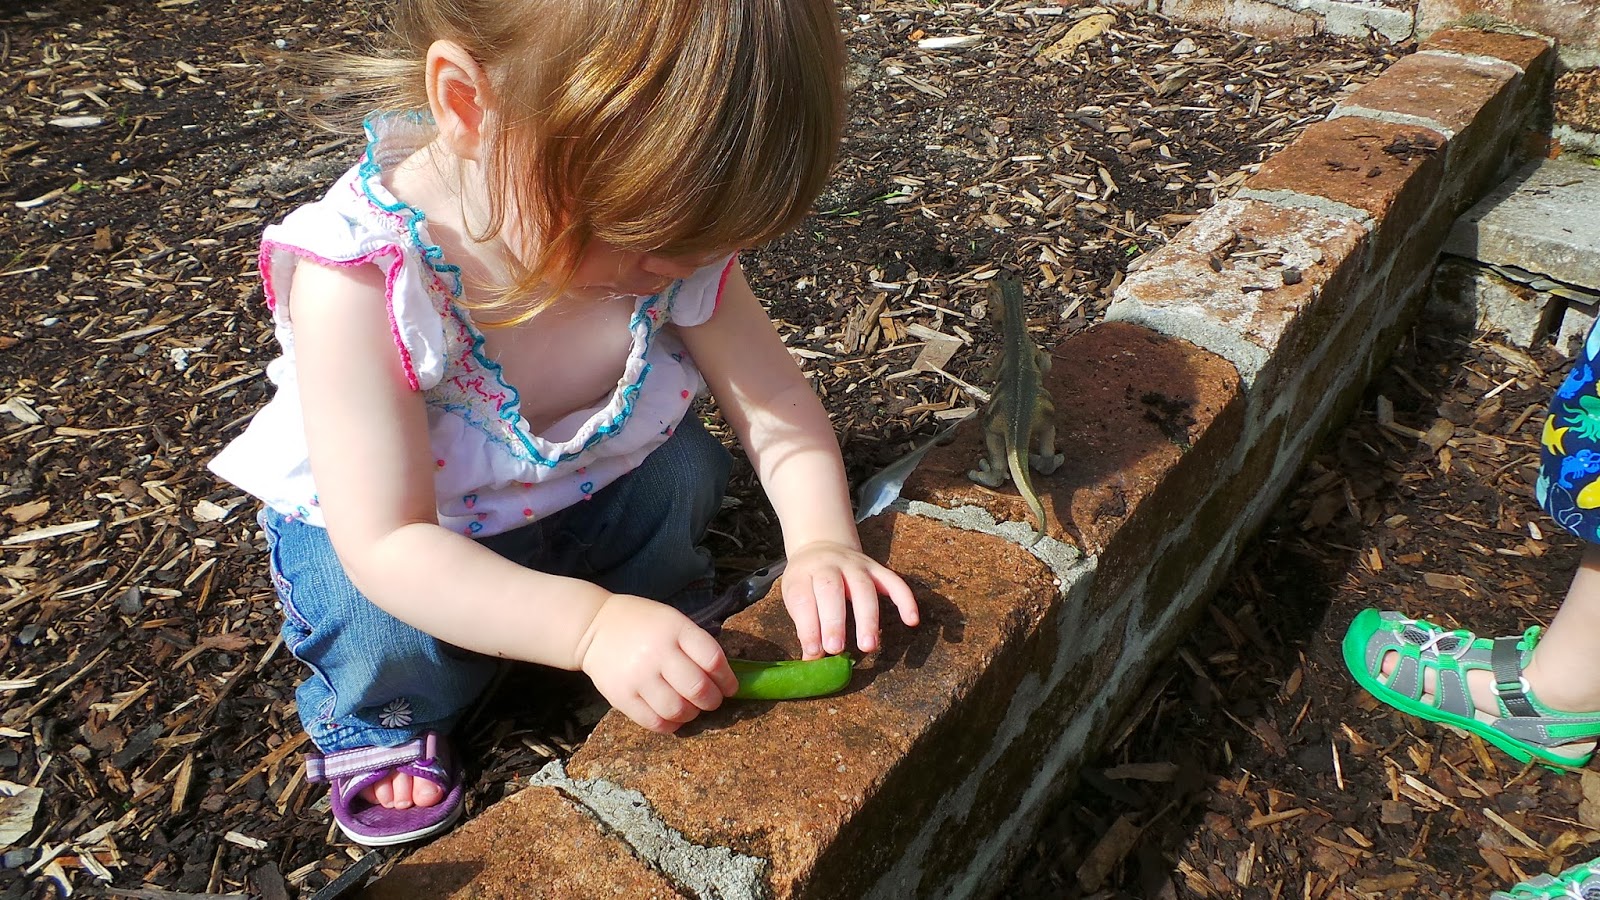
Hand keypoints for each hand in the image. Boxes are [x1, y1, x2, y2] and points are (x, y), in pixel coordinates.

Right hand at [577, 594, 738, 732]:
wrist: (594, 627)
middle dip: (713, 700)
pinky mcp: (622, 697)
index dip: (728, 679)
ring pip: (678, 710)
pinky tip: (673, 717)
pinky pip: (655, 722)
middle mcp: (658, 653)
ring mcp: (638, 676)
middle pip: (698, 688)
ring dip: (692, 714)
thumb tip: (724, 678)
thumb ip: (696, 645)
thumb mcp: (672, 621)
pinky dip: (671, 725)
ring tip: (691, 709)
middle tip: (711, 700)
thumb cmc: (643, 624)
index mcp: (675, 629)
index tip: (730, 687)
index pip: (713, 659)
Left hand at [780, 541, 918, 658]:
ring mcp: (854, 565)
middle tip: (836, 649)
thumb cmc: (807, 582)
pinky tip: (911, 620)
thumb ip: (804, 627)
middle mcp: (829, 566)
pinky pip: (894, 582)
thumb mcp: (795, 598)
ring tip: (868, 646)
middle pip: (831, 590)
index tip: (813, 652)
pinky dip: (905, 600)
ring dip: (867, 618)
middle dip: (834, 622)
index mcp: (802, 575)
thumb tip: (813, 661)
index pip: (803, 600)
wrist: (822, 548)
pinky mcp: (877, 568)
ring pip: (863, 588)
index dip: (808, 627)